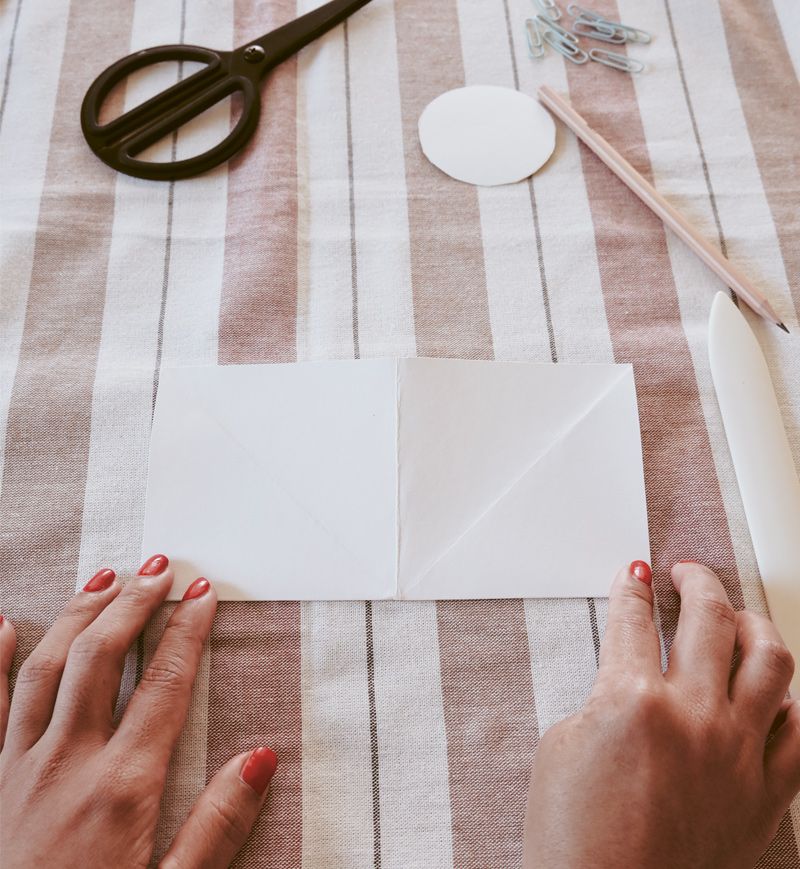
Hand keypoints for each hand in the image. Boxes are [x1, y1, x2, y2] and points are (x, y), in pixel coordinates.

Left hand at [0, 556, 276, 868]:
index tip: (204, 593)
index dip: (188, 631)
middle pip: (102, 659)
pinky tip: (3, 623)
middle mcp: (65, 765)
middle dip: (134, 604)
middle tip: (158, 566)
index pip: (165, 685)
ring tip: (104, 578)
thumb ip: (218, 825)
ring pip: (45, 668)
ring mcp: (15, 769)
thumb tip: (261, 759)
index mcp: (121, 788)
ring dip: (78, 615)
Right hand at [524, 560, 799, 868]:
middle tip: (685, 573)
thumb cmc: (575, 842)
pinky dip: (787, 702)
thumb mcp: (561, 748)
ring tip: (737, 615)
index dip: (631, 588)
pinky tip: (771, 694)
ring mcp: (738, 755)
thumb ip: (601, 699)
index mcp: (633, 702)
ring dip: (752, 623)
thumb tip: (626, 681)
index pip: (634, 620)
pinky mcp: (766, 795)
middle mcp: (695, 719)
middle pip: (709, 619)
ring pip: (770, 660)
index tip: (635, 576)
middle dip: (696, 581)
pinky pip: (798, 731)